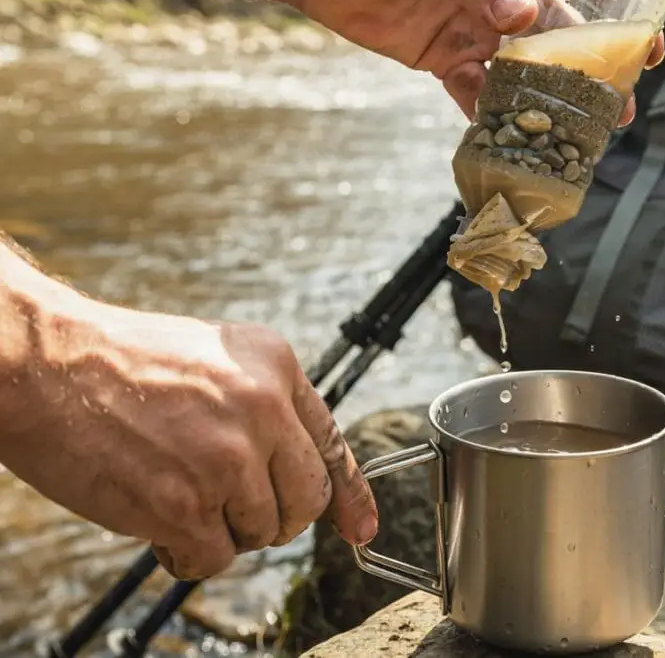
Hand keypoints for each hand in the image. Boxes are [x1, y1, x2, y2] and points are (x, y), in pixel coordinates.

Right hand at [2, 298, 374, 579]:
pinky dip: (189, 552)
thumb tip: (299, 471)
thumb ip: (267, 408)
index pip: (331, 444)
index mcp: (277, 368)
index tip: (361, 528)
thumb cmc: (126, 363)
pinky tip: (160, 521)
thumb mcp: (219, 359)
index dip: (349, 494)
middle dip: (275, 516)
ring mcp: (227, 459)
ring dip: (223, 528)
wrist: (50, 365)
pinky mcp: (185, 504)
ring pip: (261, 531)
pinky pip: (215, 558)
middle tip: (231, 507)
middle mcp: (264, 410)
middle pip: (306, 500)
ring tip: (177, 492)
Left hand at [302, 0, 663, 123]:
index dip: (621, 15)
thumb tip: (523, 18)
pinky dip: (491, 115)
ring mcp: (480, 28)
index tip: (647, 48)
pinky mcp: (446, 59)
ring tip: (575, 133)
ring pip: (525, 72)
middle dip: (592, 74)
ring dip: (549, 102)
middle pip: (563, 38)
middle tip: (617, 108)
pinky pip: (476, 93)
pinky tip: (509, 134)